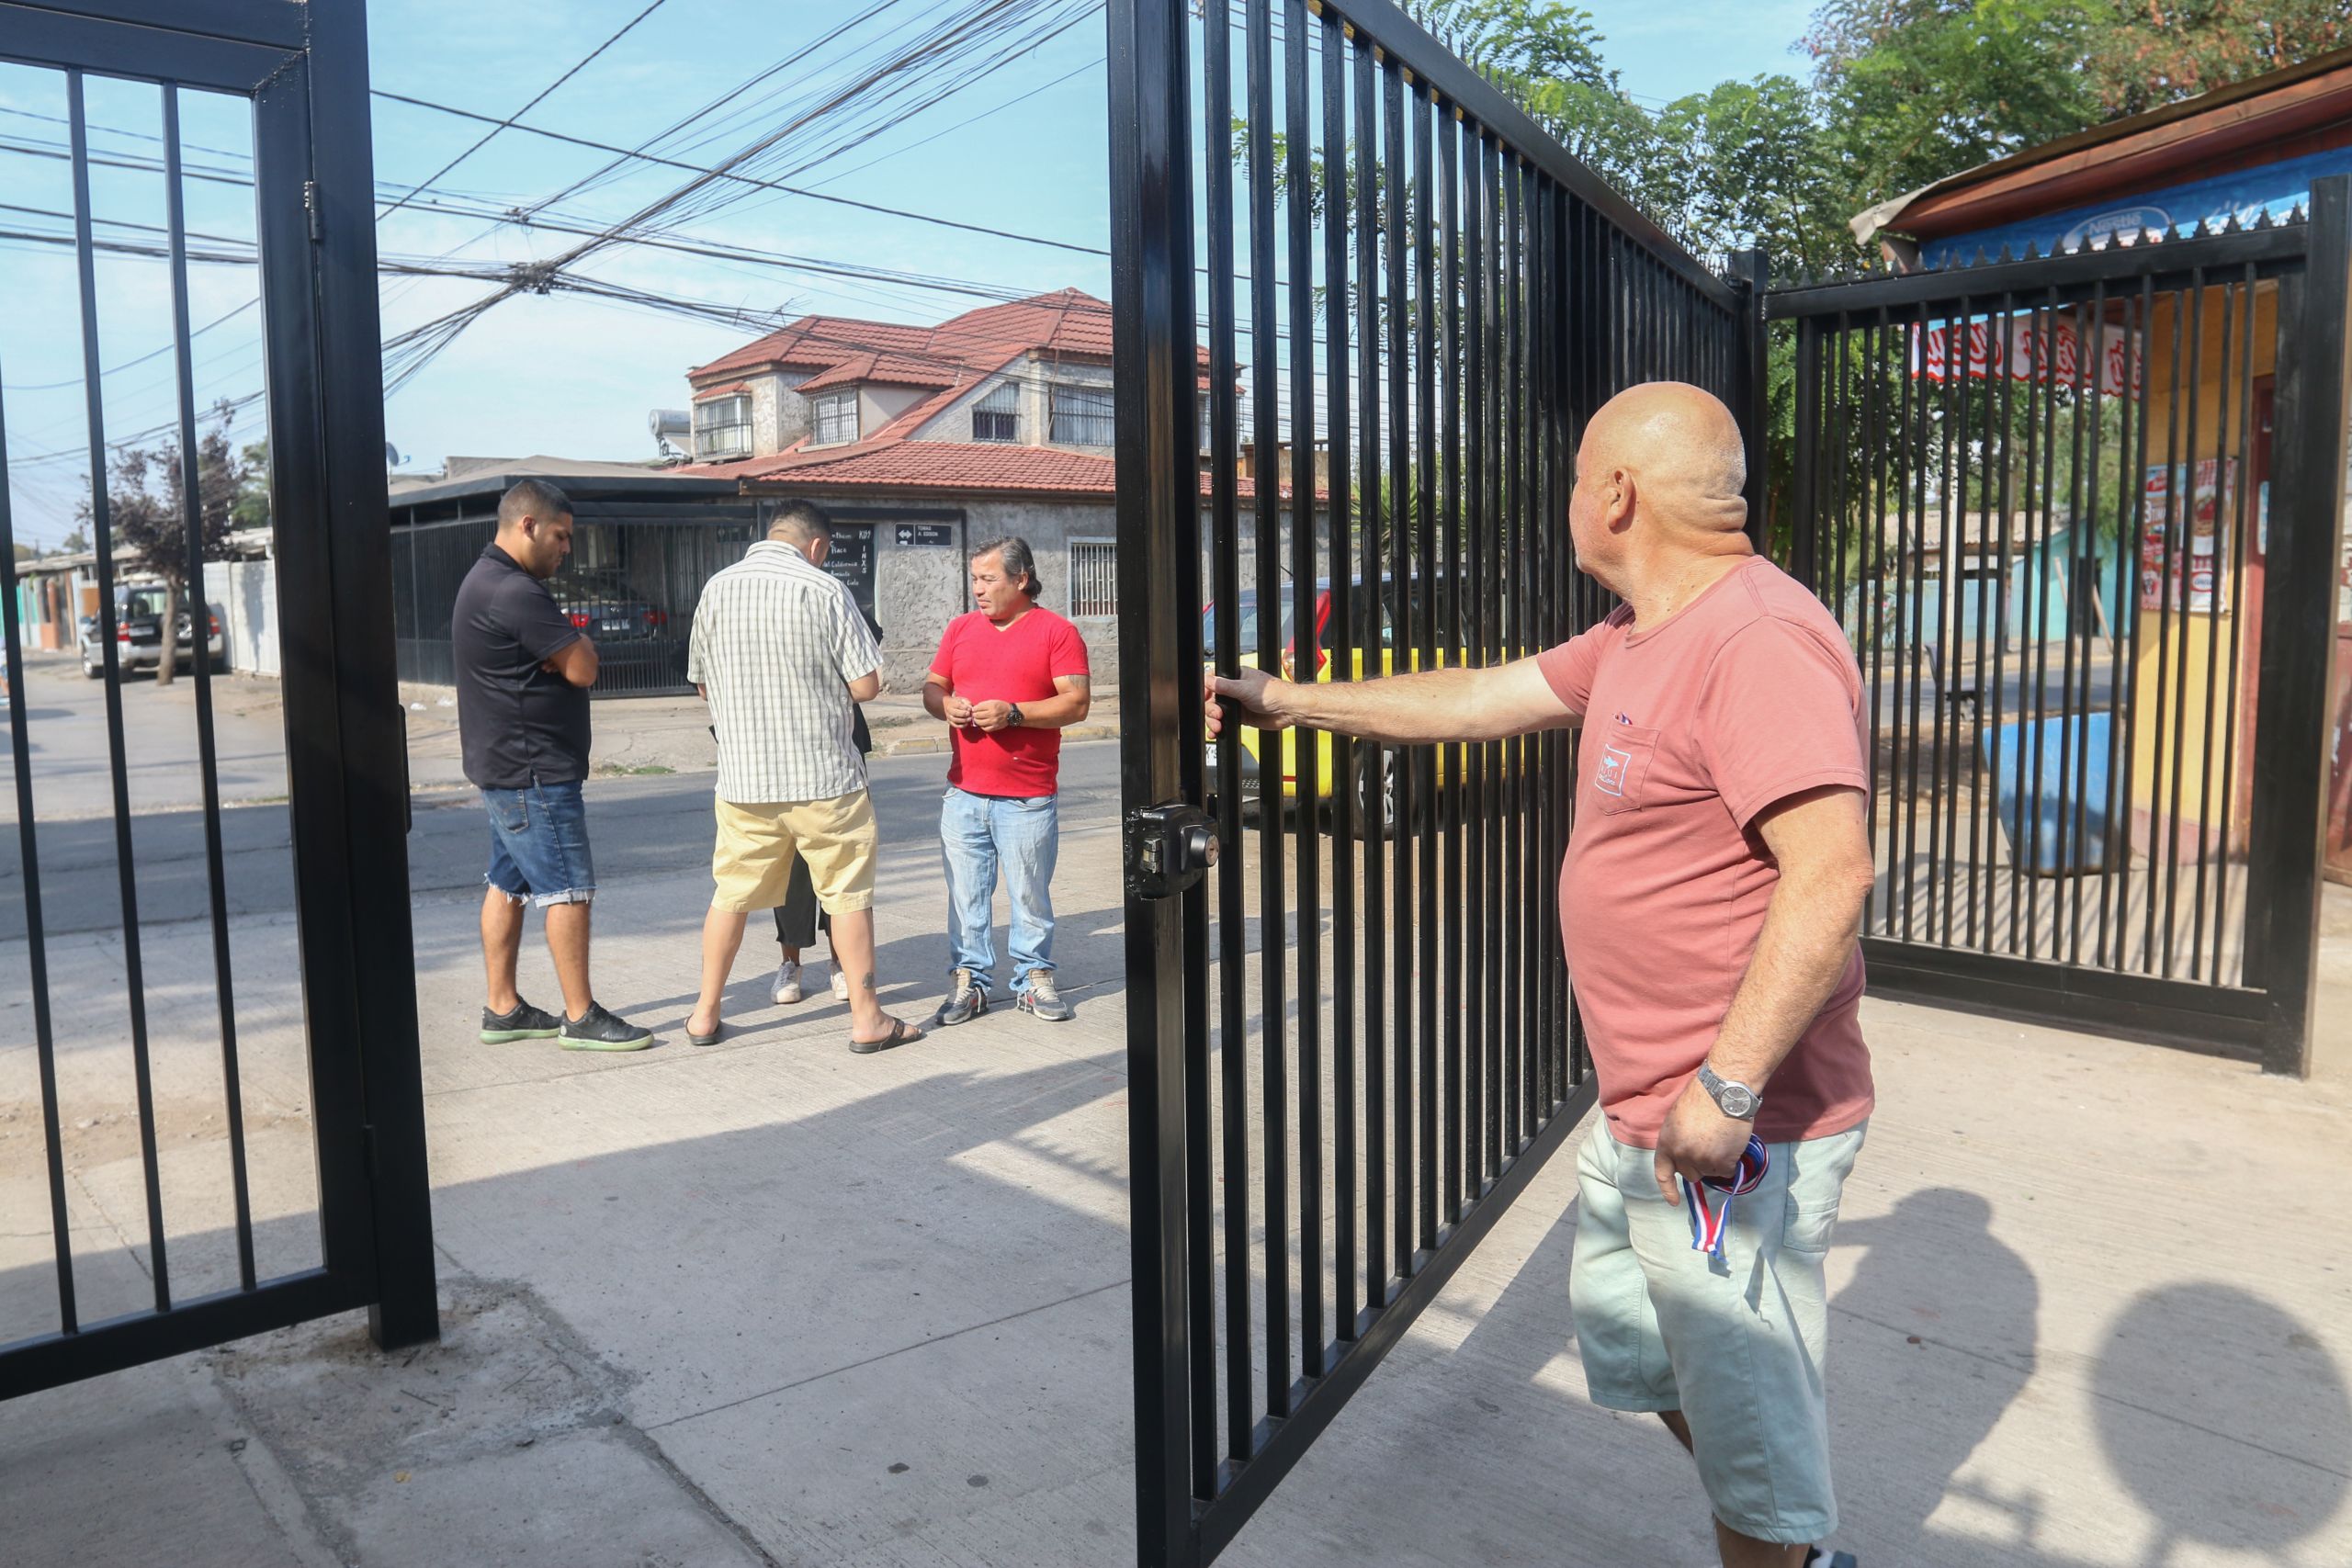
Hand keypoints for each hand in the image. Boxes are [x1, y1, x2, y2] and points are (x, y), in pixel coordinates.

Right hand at [942, 694, 974, 725]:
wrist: (948, 704)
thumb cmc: (957, 702)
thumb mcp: (962, 700)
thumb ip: (967, 703)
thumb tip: (970, 708)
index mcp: (952, 704)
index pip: (958, 706)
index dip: (965, 708)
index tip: (970, 708)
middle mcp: (949, 711)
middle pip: (955, 713)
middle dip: (963, 714)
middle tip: (969, 714)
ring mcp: (949, 717)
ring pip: (955, 720)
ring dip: (963, 720)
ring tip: (970, 719)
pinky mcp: (950, 722)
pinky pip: (955, 725)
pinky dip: (961, 726)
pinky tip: (966, 724)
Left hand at [969, 700, 1015, 731]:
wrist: (1011, 713)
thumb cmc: (1001, 706)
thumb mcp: (993, 701)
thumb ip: (983, 704)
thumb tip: (974, 708)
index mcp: (991, 706)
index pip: (978, 708)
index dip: (974, 709)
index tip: (974, 709)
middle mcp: (992, 713)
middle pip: (977, 715)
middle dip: (974, 715)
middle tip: (974, 714)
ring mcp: (993, 721)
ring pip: (980, 723)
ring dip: (976, 721)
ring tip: (977, 719)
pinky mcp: (995, 727)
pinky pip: (985, 729)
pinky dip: (982, 727)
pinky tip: (982, 724)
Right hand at [1203, 667, 1292, 739]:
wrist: (1287, 710)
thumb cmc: (1273, 693)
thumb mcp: (1245, 688)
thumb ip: (1225, 685)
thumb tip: (1208, 680)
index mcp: (1235, 678)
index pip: (1213, 681)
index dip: (1206, 691)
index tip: (1205, 698)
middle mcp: (1234, 690)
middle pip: (1212, 700)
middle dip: (1210, 709)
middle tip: (1217, 715)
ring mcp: (1237, 704)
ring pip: (1217, 712)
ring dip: (1213, 720)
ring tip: (1218, 726)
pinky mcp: (1241, 717)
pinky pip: (1225, 722)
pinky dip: (1218, 728)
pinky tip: (1216, 732)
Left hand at [1653, 1073, 1751, 1204]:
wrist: (1723, 1092)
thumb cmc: (1702, 1099)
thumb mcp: (1678, 1120)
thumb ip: (1678, 1141)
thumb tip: (1685, 1155)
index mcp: (1667, 1143)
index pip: (1663, 1172)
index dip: (1667, 1189)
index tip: (1673, 1202)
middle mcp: (1681, 1155)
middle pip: (1691, 1174)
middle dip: (1699, 1165)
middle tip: (1709, 1145)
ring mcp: (1701, 1161)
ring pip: (1710, 1172)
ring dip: (1717, 1161)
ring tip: (1721, 1139)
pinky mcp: (1721, 1163)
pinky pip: (1727, 1171)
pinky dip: (1731, 1161)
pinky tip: (1731, 1143)